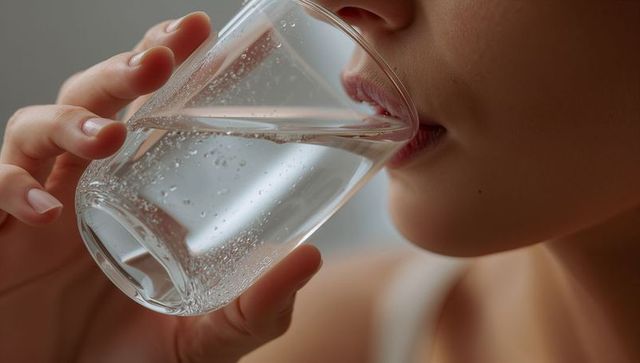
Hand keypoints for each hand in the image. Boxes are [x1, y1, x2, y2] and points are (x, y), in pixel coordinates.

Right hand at [0, 12, 321, 361]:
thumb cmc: (125, 362)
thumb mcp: (202, 338)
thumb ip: (254, 307)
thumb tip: (310, 258)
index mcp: (130, 195)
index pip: (145, 111)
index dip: (166, 67)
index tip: (204, 35)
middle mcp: (81, 190)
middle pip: (91, 100)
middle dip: (123, 68)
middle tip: (163, 56)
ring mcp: (31, 209)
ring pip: (32, 130)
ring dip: (68, 120)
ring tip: (108, 135)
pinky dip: (10, 189)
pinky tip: (46, 212)